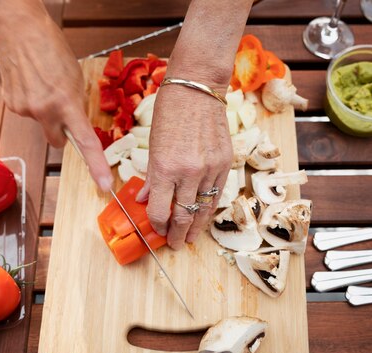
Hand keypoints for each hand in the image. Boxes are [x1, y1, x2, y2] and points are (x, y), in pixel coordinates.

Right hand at [0, 17, 112, 190]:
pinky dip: (32, 103)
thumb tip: (75, 122)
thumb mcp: (75, 77)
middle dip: (62, 132)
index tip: (104, 185)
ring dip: (45, 112)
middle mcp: (44, 111)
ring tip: (43, 84)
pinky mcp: (12, 107)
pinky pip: (28, 114)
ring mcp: (25, 110)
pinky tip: (31, 84)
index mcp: (67, 103)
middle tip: (62, 110)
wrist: (18, 29)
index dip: (96, 165)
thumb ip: (76, 104)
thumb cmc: (50, 47)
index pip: (85, 142)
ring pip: (42, 125)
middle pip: (58, 141)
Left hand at [137, 86, 232, 249]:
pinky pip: (218, 194)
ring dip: (196, 227)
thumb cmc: (170, 111)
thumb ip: (152, 176)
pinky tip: (204, 215)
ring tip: (190, 237)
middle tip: (175, 244)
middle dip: (178, 234)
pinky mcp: (225, 163)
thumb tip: (145, 198)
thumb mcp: (153, 144)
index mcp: (165, 168)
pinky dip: (210, 207)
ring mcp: (210, 169)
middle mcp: (189, 172)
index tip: (157, 230)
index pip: (161, 210)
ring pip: (204, 209)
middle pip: (184, 216)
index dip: (158, 226)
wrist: (197, 88)